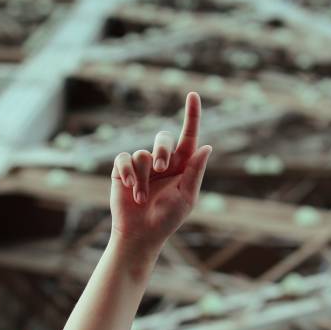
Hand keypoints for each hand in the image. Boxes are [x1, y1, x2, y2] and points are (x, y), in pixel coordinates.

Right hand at [110, 92, 211, 251]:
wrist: (141, 234)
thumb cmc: (167, 219)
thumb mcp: (187, 197)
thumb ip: (195, 172)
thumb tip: (207, 147)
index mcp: (183, 166)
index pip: (189, 136)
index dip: (192, 116)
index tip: (193, 95)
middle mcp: (163, 162)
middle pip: (163, 138)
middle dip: (163, 150)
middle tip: (163, 168)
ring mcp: (143, 165)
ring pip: (142, 154)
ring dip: (143, 178)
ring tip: (142, 198)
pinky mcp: (123, 170)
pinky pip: (124, 159)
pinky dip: (129, 172)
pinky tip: (131, 188)